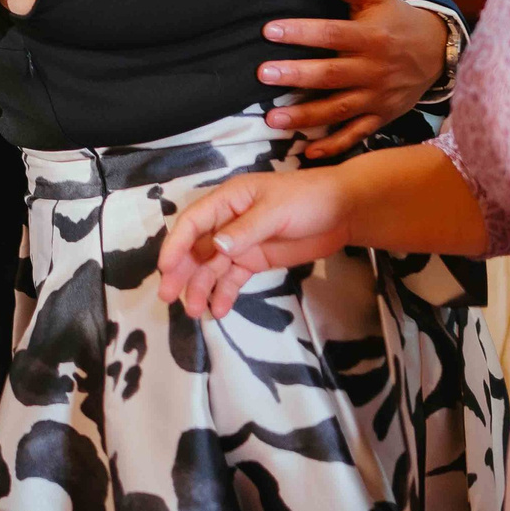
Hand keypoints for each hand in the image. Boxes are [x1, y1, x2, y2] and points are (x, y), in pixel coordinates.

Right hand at [156, 170, 354, 320]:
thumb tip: (216, 247)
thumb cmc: (308, 199)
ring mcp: (242, 242)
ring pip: (212, 266)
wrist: (344, 211)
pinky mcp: (256, 259)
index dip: (176, 245)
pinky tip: (218, 309)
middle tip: (169, 297)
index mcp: (228, 200)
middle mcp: (228, 222)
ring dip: (201, 287)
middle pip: (196, 247)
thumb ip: (246, 230)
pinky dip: (223, 293)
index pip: (193, 222)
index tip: (165, 269)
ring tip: (194, 311)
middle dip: (182, 272)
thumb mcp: (276, 210)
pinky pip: (232, 277)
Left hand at [261, 0, 451, 158]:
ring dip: (306, 117)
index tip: (269, 30)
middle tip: (263, 75)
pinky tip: (308, 152)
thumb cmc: (396, 20)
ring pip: (339, 110)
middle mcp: (375, 69)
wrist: (437, 52)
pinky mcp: (381, 117)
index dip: (302, 32)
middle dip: (297, 76)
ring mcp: (378, 97)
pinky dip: (334, 147)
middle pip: (332, 75)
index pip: (332, 34)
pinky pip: (357, 135)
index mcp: (372, 37)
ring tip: (272, 120)